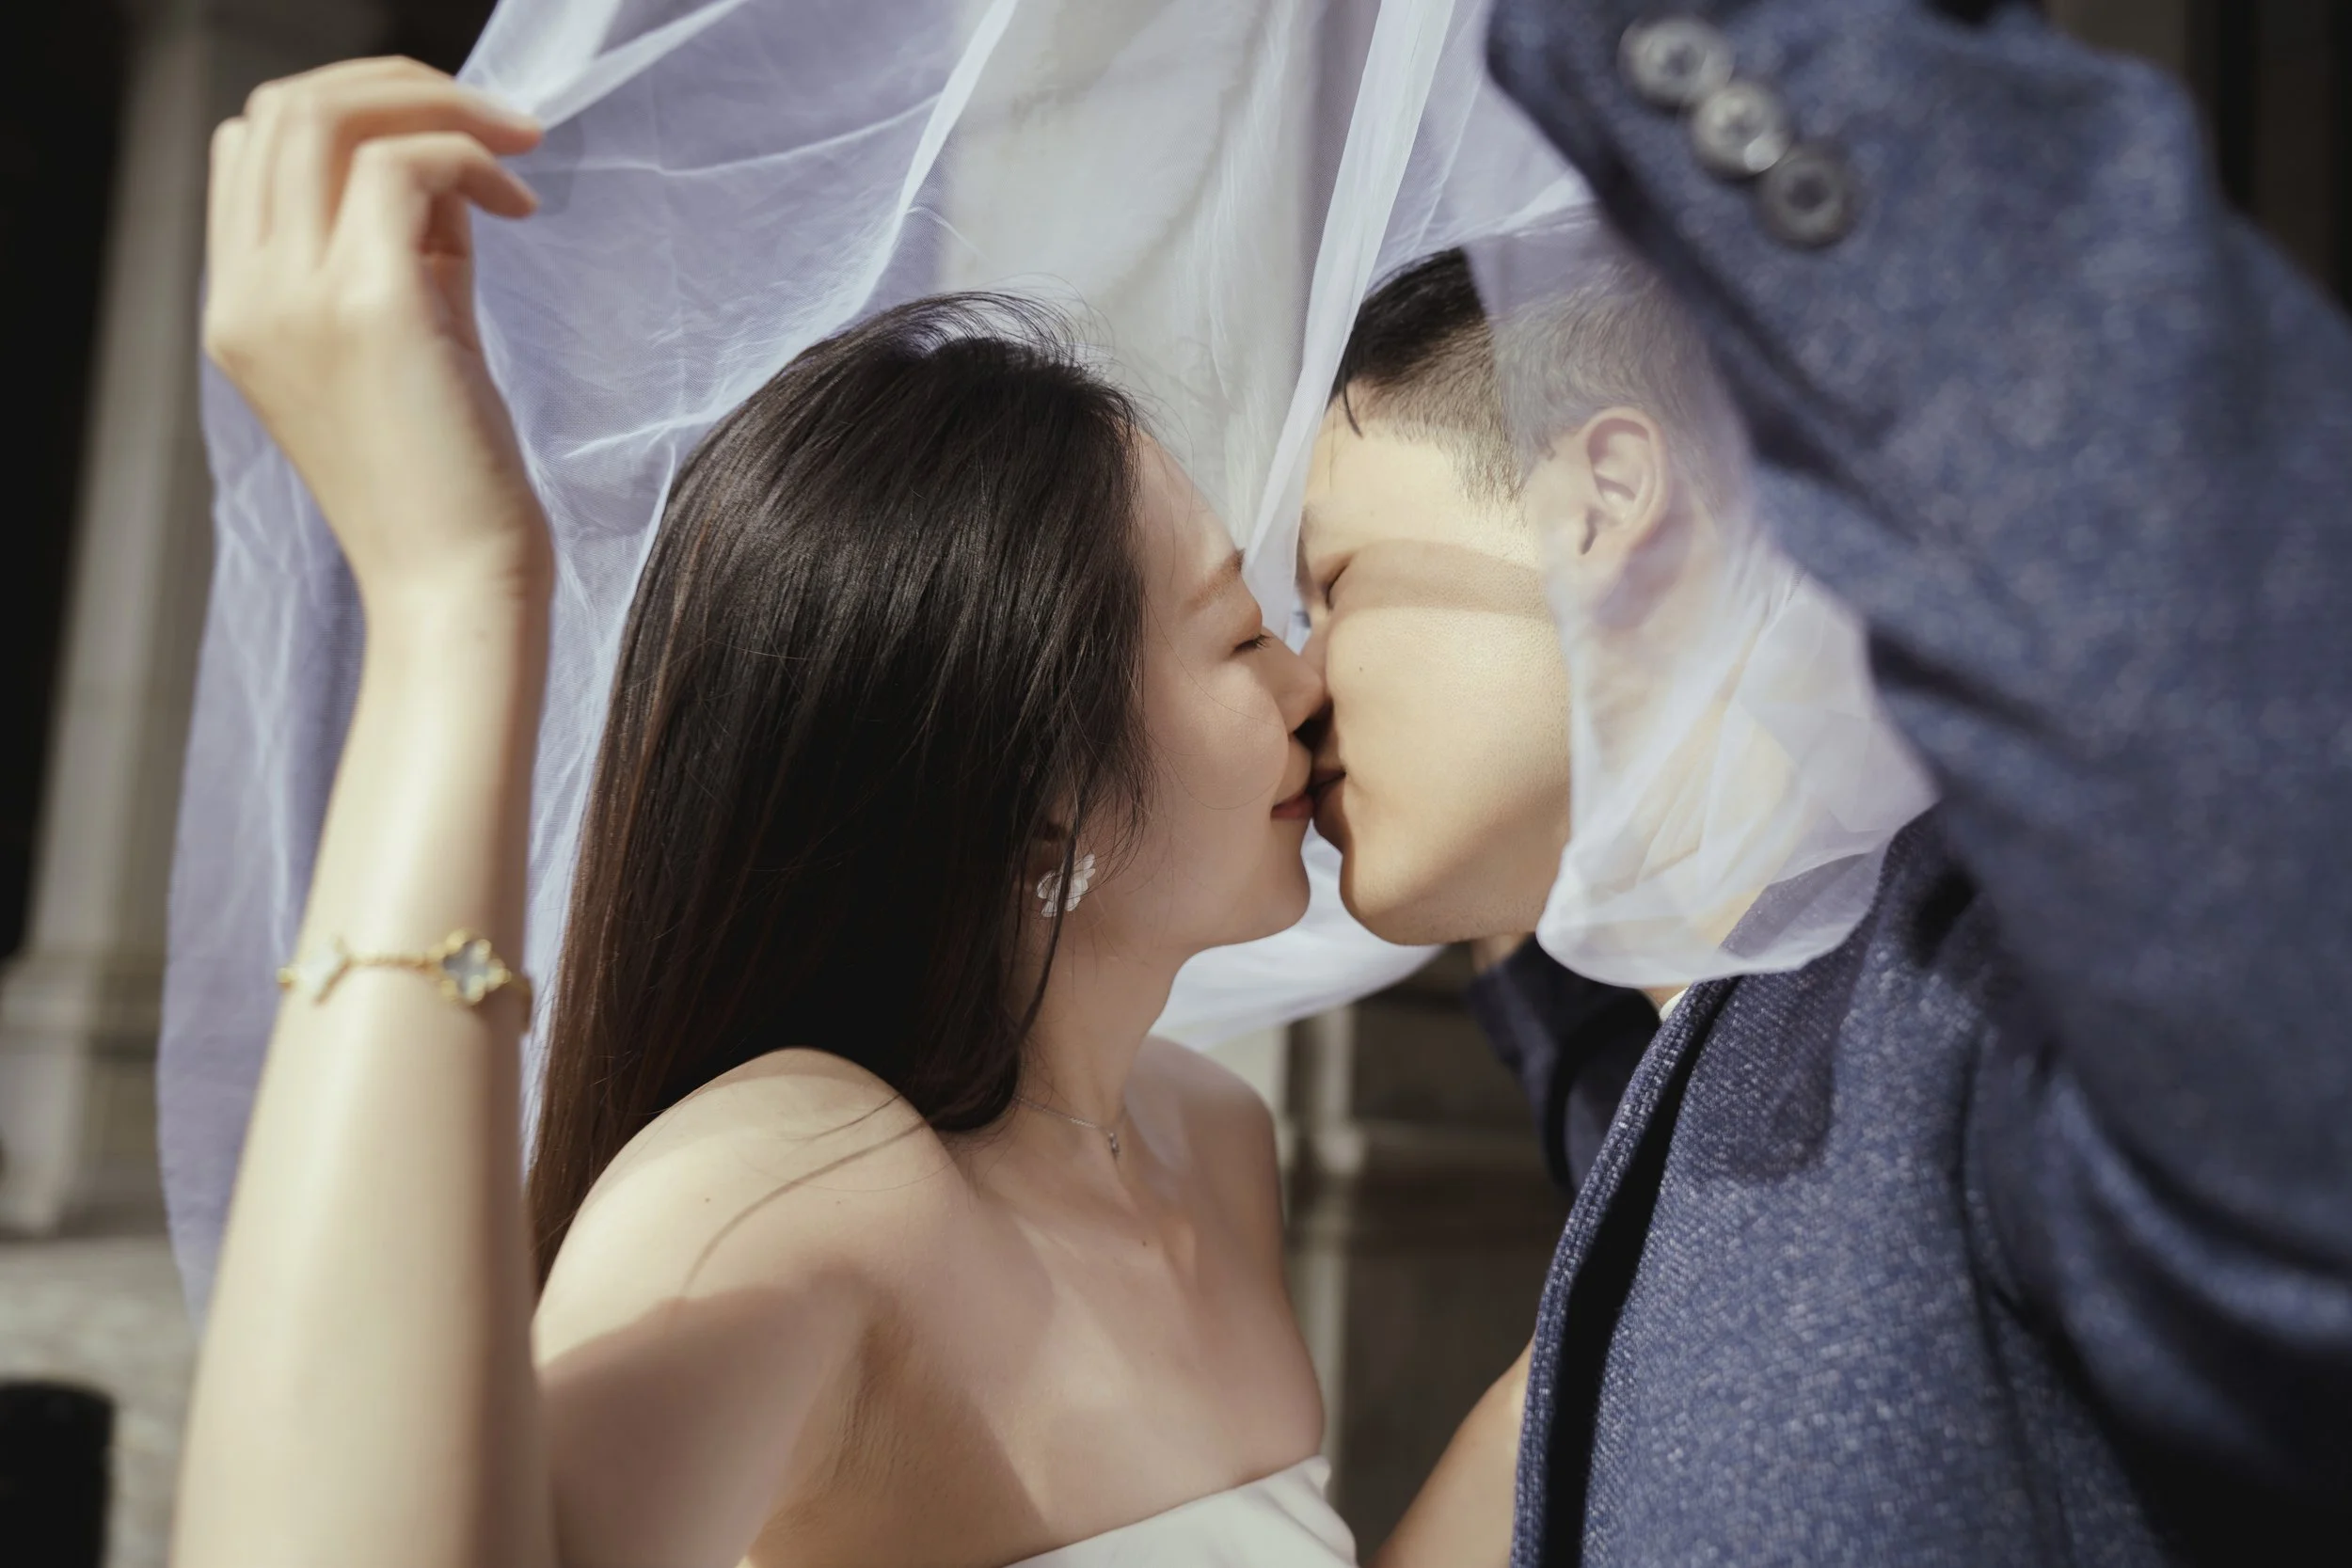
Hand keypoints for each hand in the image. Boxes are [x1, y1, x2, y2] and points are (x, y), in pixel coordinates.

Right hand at [204, 58, 549, 610]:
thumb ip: (406, 252)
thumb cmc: (452, 483)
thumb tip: (443, 166)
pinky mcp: (369, 309)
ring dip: (441, 107)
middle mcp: (247, 297)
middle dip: (398, 88)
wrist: (456, 590)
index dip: (351, 113)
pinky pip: (404, 163)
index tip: (447, 144)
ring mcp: (295, 300)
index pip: (251, 146)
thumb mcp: (413, 342)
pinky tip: (520, 207)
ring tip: (520, 150)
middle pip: (282, 109)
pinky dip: (470, 158)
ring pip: (329, 116)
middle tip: (498, 123)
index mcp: (241, 308)